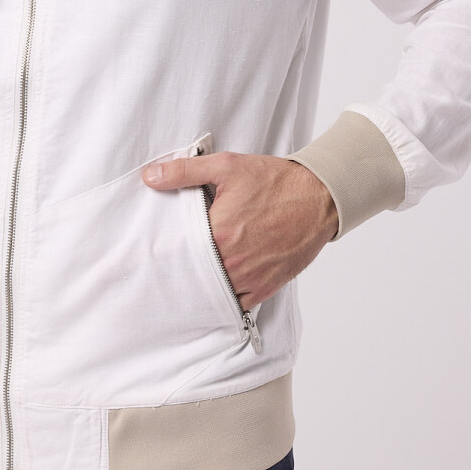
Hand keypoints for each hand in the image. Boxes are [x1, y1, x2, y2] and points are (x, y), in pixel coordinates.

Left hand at [142, 151, 338, 306]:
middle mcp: (232, 262)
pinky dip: (223, 298)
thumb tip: (151, 176)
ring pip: (211, 292)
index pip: (177, 250)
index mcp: (218, 234)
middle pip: (192, 274)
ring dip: (200, 285)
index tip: (153, 249)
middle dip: (179, 269)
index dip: (165, 249)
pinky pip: (235, 303)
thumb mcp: (226, 166)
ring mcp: (249, 278)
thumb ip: (184, 172)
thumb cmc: (276, 182)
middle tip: (164, 266)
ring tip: (187, 276)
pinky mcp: (264, 287)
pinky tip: (213, 287)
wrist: (320, 198)